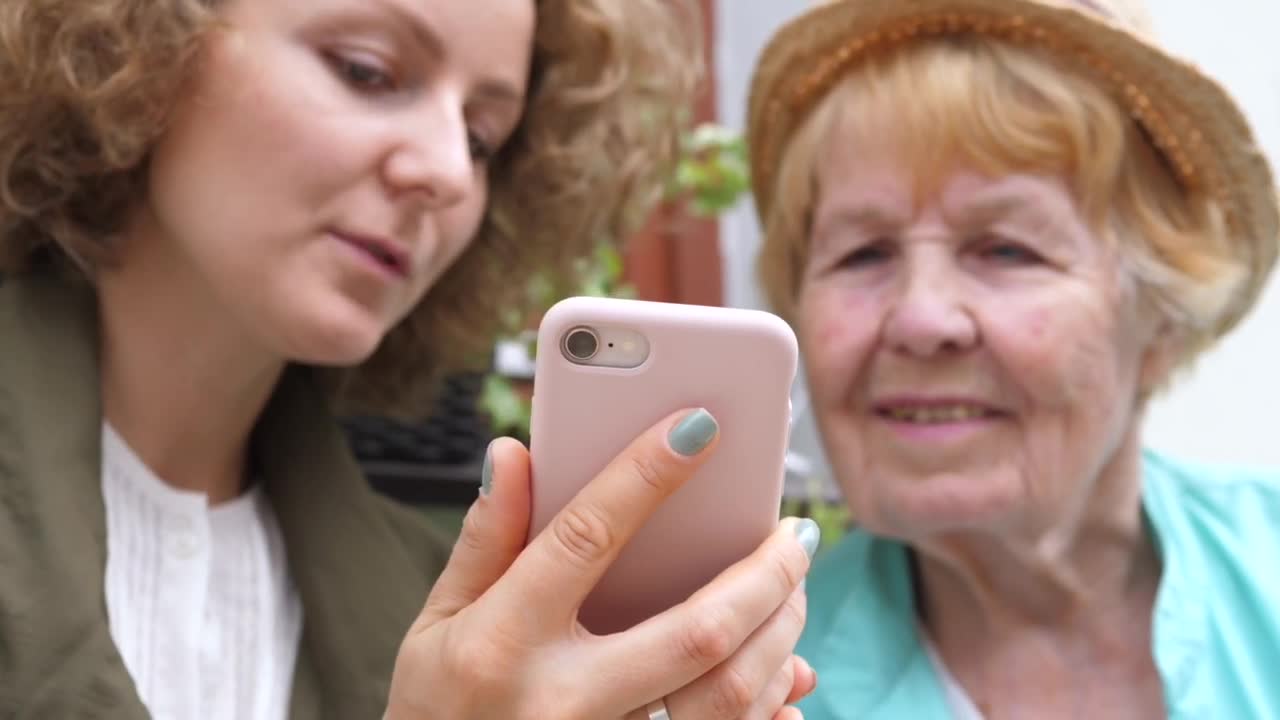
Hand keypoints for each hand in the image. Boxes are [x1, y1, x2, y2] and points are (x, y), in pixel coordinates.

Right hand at [386, 408, 819, 719]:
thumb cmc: (439, 711)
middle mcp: (562, 698)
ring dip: (779, 636)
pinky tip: (784, 673)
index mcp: (503, 641)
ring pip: (727, 695)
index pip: (586, 539)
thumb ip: (485, 541)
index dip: (646, 476)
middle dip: (762, 574)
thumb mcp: (438, 624)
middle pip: (694, 631)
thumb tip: (511, 454)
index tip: (700, 425)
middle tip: (795, 532)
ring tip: (793, 591)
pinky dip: (770, 704)